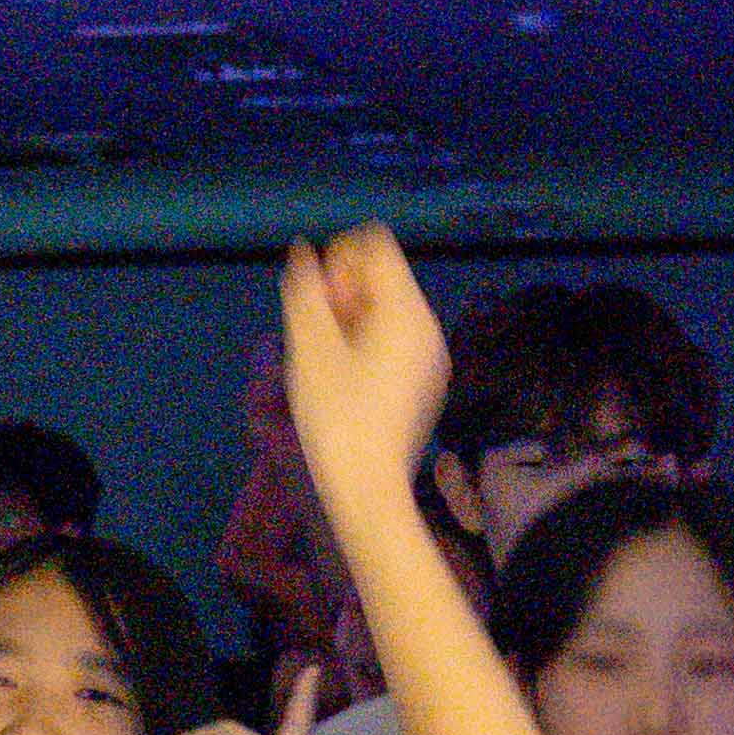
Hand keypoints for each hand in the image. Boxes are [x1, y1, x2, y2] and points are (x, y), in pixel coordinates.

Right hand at [279, 225, 450, 516]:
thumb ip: (305, 290)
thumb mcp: (309, 347)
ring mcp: (430, 358)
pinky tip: (342, 376)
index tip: (316, 298)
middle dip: (343, 290)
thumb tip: (303, 253)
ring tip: (323, 356)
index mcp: (407, 312)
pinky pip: (393, 341)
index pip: (378, 247)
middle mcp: (428, 327)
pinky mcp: (423, 383)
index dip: (339, 259)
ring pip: (386, 311)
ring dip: (349, 319)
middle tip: (314, 330)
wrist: (367, 487)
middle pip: (383, 279)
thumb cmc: (336, 415)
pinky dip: (365, 343)